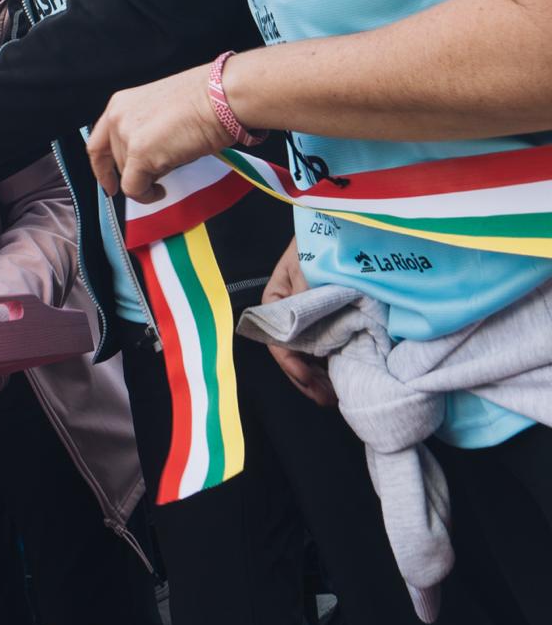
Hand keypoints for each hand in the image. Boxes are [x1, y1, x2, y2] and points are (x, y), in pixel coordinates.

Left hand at [87, 65, 231, 202]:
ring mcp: (126, 135)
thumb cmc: (204, 100)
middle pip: (116, 161)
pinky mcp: (139, 154)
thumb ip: (144, 129)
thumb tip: (146, 159)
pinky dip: (145, 196)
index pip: (98, 143)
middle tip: (161, 171)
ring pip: (128, 174)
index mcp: (119, 104)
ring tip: (173, 164)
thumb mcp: (161, 109)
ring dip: (148, 178)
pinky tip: (160, 192)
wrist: (221, 96)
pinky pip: (134, 188)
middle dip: (137, 171)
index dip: (101, 167)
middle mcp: (117, 117)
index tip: (109, 184)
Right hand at [262, 241, 334, 407]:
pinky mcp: (334, 320)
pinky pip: (330, 346)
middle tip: (329, 399)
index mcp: (277, 299)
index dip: (292, 363)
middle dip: (308, 378)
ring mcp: (313, 317)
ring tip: (338, 396)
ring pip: (311, 354)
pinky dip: (335, 364)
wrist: (348, 225)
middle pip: (293, 352)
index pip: (276, 338)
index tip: (310, 380)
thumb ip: (301, 293)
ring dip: (322, 376)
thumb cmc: (321, 240)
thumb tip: (298, 328)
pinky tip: (345, 377)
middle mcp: (291, 313)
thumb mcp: (306, 264)